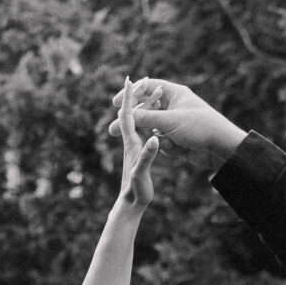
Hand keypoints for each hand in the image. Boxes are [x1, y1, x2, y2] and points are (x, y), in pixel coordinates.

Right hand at [107, 77, 244, 162]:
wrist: (222, 148)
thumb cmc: (200, 127)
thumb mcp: (170, 121)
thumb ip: (146, 118)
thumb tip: (126, 116)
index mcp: (175, 94)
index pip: (147, 88)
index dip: (130, 94)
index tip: (114, 104)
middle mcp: (174, 107)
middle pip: (145, 111)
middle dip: (131, 122)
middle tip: (112, 131)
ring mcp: (175, 124)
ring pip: (152, 129)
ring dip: (148, 137)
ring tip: (141, 146)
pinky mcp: (178, 140)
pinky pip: (162, 142)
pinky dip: (164, 147)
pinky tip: (176, 149)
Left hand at [114, 77, 158, 209]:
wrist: (129, 205)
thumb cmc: (136, 190)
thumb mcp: (143, 172)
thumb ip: (148, 156)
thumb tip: (154, 139)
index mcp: (131, 143)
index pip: (128, 114)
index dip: (128, 97)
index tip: (131, 80)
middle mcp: (131, 142)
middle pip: (132, 113)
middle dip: (138, 96)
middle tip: (147, 80)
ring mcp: (135, 147)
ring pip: (140, 121)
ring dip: (146, 106)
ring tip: (156, 94)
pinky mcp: (140, 153)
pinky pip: (145, 131)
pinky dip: (151, 120)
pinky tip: (157, 118)